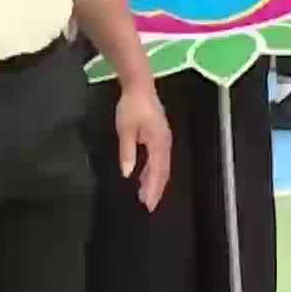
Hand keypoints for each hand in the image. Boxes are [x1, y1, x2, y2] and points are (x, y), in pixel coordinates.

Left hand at [114, 83, 172, 211]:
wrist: (139, 85)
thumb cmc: (131, 107)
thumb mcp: (125, 130)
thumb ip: (127, 152)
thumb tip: (127, 173)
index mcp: (159, 142)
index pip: (157, 171)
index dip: (153, 189)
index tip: (147, 204)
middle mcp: (165, 142)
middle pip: (163, 171)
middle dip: (156, 188)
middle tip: (148, 206)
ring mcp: (163, 138)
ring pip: (162, 165)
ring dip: (154, 180)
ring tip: (145, 195)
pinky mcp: (159, 135)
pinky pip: (159, 158)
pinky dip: (152, 170)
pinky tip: (143, 175)